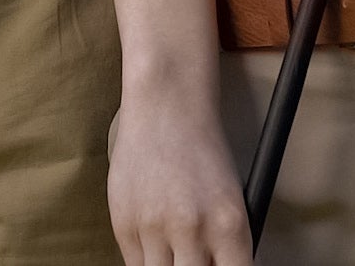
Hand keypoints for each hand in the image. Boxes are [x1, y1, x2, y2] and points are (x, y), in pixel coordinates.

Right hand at [108, 96, 253, 265]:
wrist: (165, 105)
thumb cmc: (202, 149)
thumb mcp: (231, 198)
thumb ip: (224, 245)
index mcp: (229, 224)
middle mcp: (192, 229)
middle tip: (194, 259)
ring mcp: (154, 227)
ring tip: (175, 250)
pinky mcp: (123, 223)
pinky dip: (148, 260)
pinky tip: (156, 240)